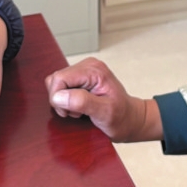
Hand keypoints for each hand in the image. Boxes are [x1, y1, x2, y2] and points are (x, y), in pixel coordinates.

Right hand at [44, 57, 162, 141]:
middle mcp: (88, 66)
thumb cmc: (121, 118)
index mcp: (94, 70)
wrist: (130, 120)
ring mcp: (84, 71)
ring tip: (80, 110)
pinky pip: (62, 86)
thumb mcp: (104, 113)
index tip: (70, 112)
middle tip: (77, 112)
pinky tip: (79, 107)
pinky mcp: (81, 78)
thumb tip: (59, 96)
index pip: (59, 78)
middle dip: (61, 100)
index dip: (58, 98)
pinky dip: (66, 100)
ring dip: (63, 101)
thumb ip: (82, 102)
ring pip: (56, 83)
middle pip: (56, 80)